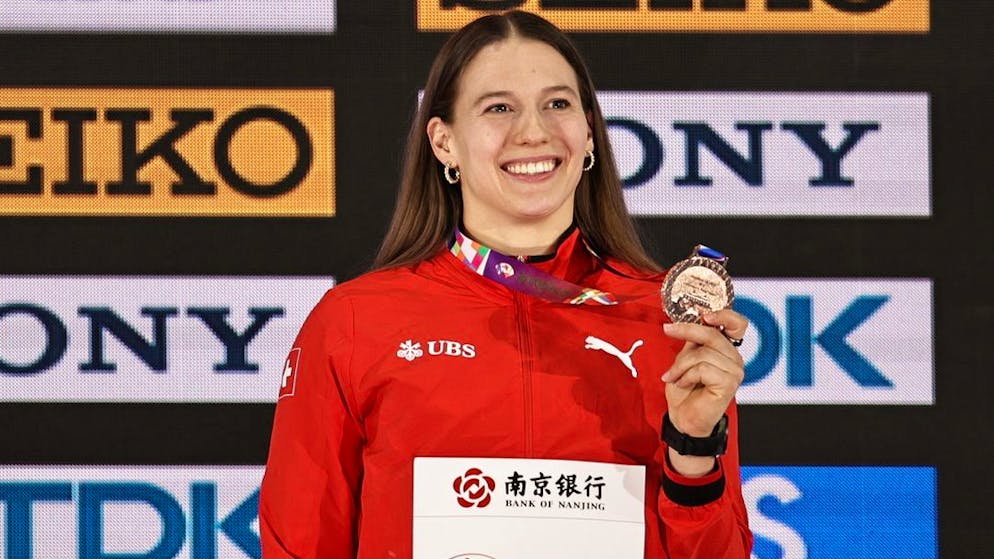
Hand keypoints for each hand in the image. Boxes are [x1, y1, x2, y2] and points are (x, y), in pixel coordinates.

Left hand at [661, 310, 746, 474]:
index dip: (724, 315)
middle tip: (667, 330)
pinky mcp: (729, 384)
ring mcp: (735, 372)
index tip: (704, 314)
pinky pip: (703, 368)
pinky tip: (683, 383)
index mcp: (727, 349)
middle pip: (713, 334)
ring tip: (674, 376)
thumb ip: (693, 340)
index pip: (738, 324)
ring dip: (681, 364)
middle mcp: (735, 359)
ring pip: (704, 353)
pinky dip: (687, 375)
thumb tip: (689, 319)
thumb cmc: (685, 391)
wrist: (683, 418)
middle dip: (686, 331)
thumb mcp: (685, 358)